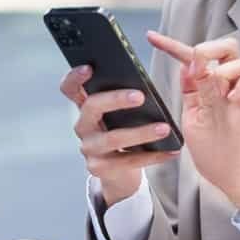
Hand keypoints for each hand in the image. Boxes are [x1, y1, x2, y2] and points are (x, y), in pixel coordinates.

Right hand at [61, 64, 178, 205]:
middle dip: (116, 99)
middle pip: (92, 107)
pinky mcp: (99, 167)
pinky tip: (169, 150)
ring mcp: (89, 148)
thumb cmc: (122, 132)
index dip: (75, 77)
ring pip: (113, 138)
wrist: (118, 172)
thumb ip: (123, 96)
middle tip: (140, 96)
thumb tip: (144, 84)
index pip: (70, 88)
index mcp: (85, 106)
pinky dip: (153, 155)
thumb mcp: (119, 114)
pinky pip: (128, 160)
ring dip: (141, 132)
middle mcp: (83, 126)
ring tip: (164, 128)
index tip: (89, 67)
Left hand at [143, 31, 239, 217]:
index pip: (191, 57)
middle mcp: (225, 84)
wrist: (224, 172)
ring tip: (217, 87)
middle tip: (198, 63)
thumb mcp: (191, 114)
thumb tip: (187, 64)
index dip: (171, 45)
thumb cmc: (208, 146)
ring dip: (228, 69)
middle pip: (229, 46)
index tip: (151, 37)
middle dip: (212, 47)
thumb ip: (190, 89)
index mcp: (206, 84)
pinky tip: (232, 99)